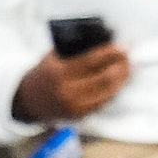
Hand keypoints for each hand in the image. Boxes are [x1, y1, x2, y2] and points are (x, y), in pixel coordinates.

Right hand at [11, 44, 131, 124]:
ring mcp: (76, 106)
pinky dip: (114, 90)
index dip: (111, 53)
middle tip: (128, 56)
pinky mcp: (81, 115)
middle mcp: (68, 92)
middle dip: (121, 66)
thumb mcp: (53, 57)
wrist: (29, 101)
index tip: (124, 46)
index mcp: (60, 73)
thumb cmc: (44, 74)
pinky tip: (119, 81)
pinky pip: (104, 102)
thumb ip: (75, 50)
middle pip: (105, 78)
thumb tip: (105, 42)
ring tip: (127, 67)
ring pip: (108, 92)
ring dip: (122, 79)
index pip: (92, 60)